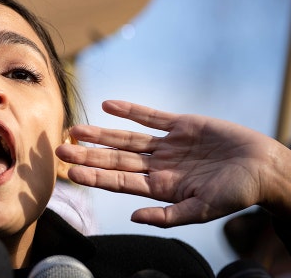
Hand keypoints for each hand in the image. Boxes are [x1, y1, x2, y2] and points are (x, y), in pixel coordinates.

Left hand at [55, 100, 290, 227]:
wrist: (263, 168)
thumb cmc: (236, 194)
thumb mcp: (202, 210)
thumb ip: (168, 216)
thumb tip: (133, 217)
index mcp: (160, 187)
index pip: (119, 181)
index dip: (94, 174)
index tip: (70, 171)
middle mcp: (158, 165)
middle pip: (116, 158)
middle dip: (88, 154)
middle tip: (59, 148)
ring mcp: (167, 145)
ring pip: (127, 137)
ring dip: (101, 133)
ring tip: (76, 129)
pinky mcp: (181, 126)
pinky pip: (151, 117)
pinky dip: (130, 110)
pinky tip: (108, 105)